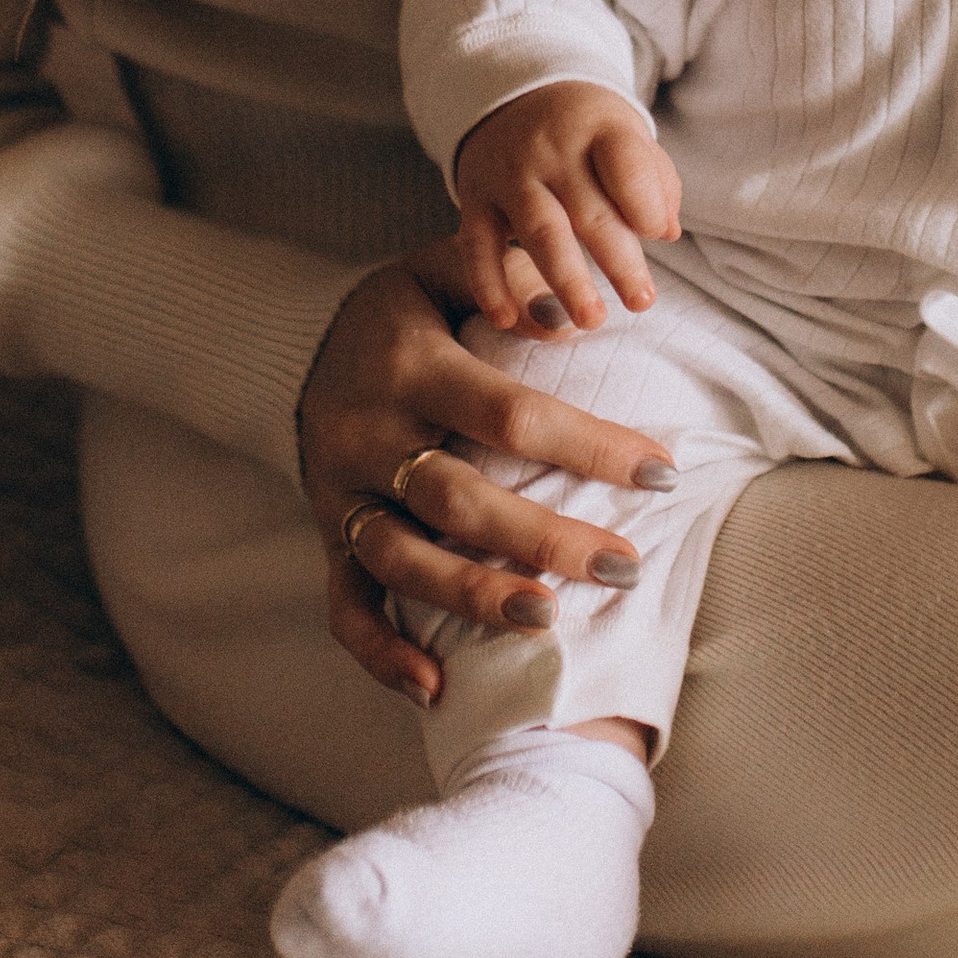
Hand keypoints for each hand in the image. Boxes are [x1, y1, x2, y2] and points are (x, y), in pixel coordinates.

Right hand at [296, 240, 678, 708]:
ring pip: (401, 560)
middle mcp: (367, 434)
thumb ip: (501, 275)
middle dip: (543, 537)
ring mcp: (340, 493)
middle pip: (457, 499)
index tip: (662, 471)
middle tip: (624, 565)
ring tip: (547, 619)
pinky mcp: (328, 534)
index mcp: (409, 365)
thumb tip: (570, 312)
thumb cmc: (407, 310)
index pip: (508, 413)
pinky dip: (381, 653)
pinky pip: (344, 604)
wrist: (295, 341)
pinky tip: (435, 689)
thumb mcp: (441, 268)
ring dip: (472, 596)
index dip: (587, 445)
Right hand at [455, 82, 681, 332]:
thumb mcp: (627, 135)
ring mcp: (511, 175)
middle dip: (618, 261)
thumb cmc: (588, 131)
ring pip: (540, 231)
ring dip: (566, 280)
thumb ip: (654, 180)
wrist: (512, 95)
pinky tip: (506, 319)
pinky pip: (478, 245)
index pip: (625, 163)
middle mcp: (552, 151)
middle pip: (589, 210)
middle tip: (641, 302)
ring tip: (591, 319)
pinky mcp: (476, 198)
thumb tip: (665, 231)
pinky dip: (488, 284)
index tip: (656, 234)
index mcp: (600, 130)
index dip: (644, 201)